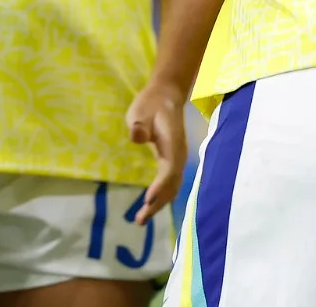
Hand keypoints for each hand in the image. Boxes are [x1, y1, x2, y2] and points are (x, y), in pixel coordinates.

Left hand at [124, 80, 186, 224]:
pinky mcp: (173, 161)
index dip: (160, 186)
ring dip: (160, 204)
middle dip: (158, 204)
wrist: (166, 96)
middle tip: (140, 220)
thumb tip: (137, 136)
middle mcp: (178, 155)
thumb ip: (139, 124)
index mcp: (172, 144)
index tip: (147, 199)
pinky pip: (171, 183)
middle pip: (172, 185)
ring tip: (142, 219)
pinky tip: (151, 205)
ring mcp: (178, 159)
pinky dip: (163, 197)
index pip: (169, 169)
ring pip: (172, 187)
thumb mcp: (141, 111)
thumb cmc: (151, 104)